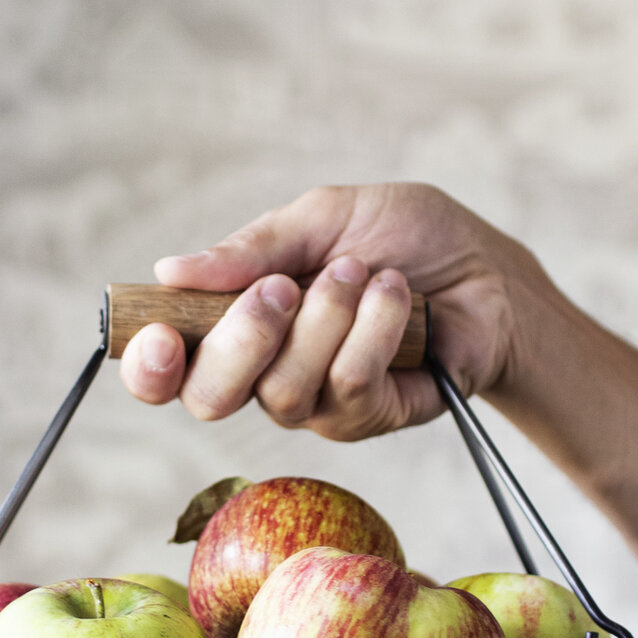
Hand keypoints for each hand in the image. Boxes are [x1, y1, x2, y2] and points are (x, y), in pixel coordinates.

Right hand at [120, 183, 545, 440]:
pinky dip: (375, 327)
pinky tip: (398, 295)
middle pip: (210, 397)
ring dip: (326, 318)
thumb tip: (170, 270)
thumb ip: (250, 249)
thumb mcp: (321, 219)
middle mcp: (265, 372)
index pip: (169, 370)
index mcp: (237, 323)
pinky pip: (349, 386)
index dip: (150, 365)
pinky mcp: (369, 418)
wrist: (488, 268)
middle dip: (241, 341)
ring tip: (361, 273)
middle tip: (282, 289)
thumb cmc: (404, 239)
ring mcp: (315, 403)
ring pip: (284, 391)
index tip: (162, 335)